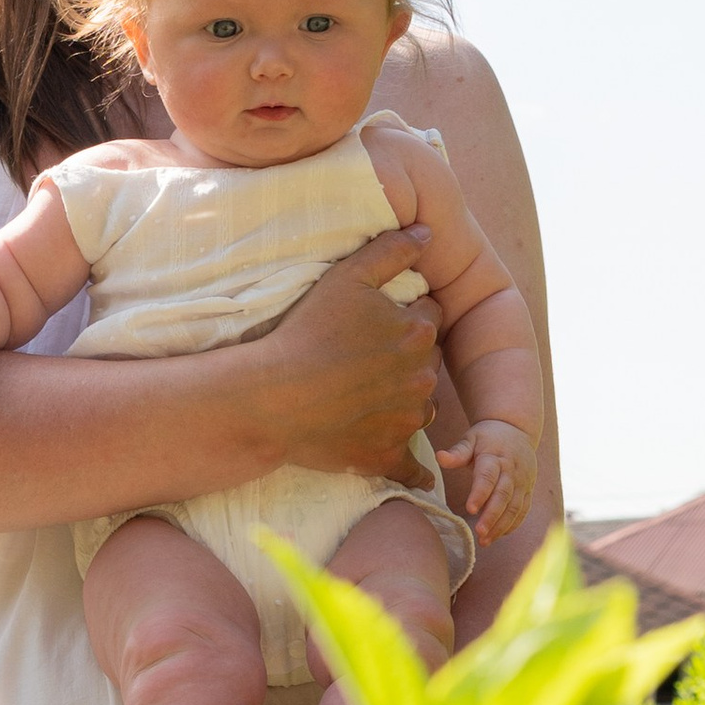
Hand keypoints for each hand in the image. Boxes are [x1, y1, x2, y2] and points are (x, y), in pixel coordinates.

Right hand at [249, 228, 443, 484]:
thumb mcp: (346, 277)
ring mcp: (406, 421)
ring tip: (366, 398)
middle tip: (368, 359)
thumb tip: (427, 233)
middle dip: (407, 360)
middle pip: (427, 364)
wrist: (274, 397)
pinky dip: (413, 471)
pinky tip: (412, 471)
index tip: (379, 323)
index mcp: (417, 334)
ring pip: (420, 409)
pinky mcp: (387, 455)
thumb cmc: (306, 333)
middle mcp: (421, 379)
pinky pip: (412, 469)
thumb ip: (391, 250)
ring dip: (404, 403)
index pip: (430, 318)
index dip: (407, 316)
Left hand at [443, 420, 536, 541]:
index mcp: (495, 456)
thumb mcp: (471, 438)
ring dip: (501, 525)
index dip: (480, 493)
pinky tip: (499, 535)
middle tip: (479, 532)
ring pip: (515, 506)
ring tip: (486, 541)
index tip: (470, 509)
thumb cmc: (487, 436)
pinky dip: (513, 524)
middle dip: (492, 515)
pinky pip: (523, 509)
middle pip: (503, 495)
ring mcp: (522, 481)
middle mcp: (512, 470)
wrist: (516, 429)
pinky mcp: (528, 489)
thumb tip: (439, 457)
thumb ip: (457, 452)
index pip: (488, 476)